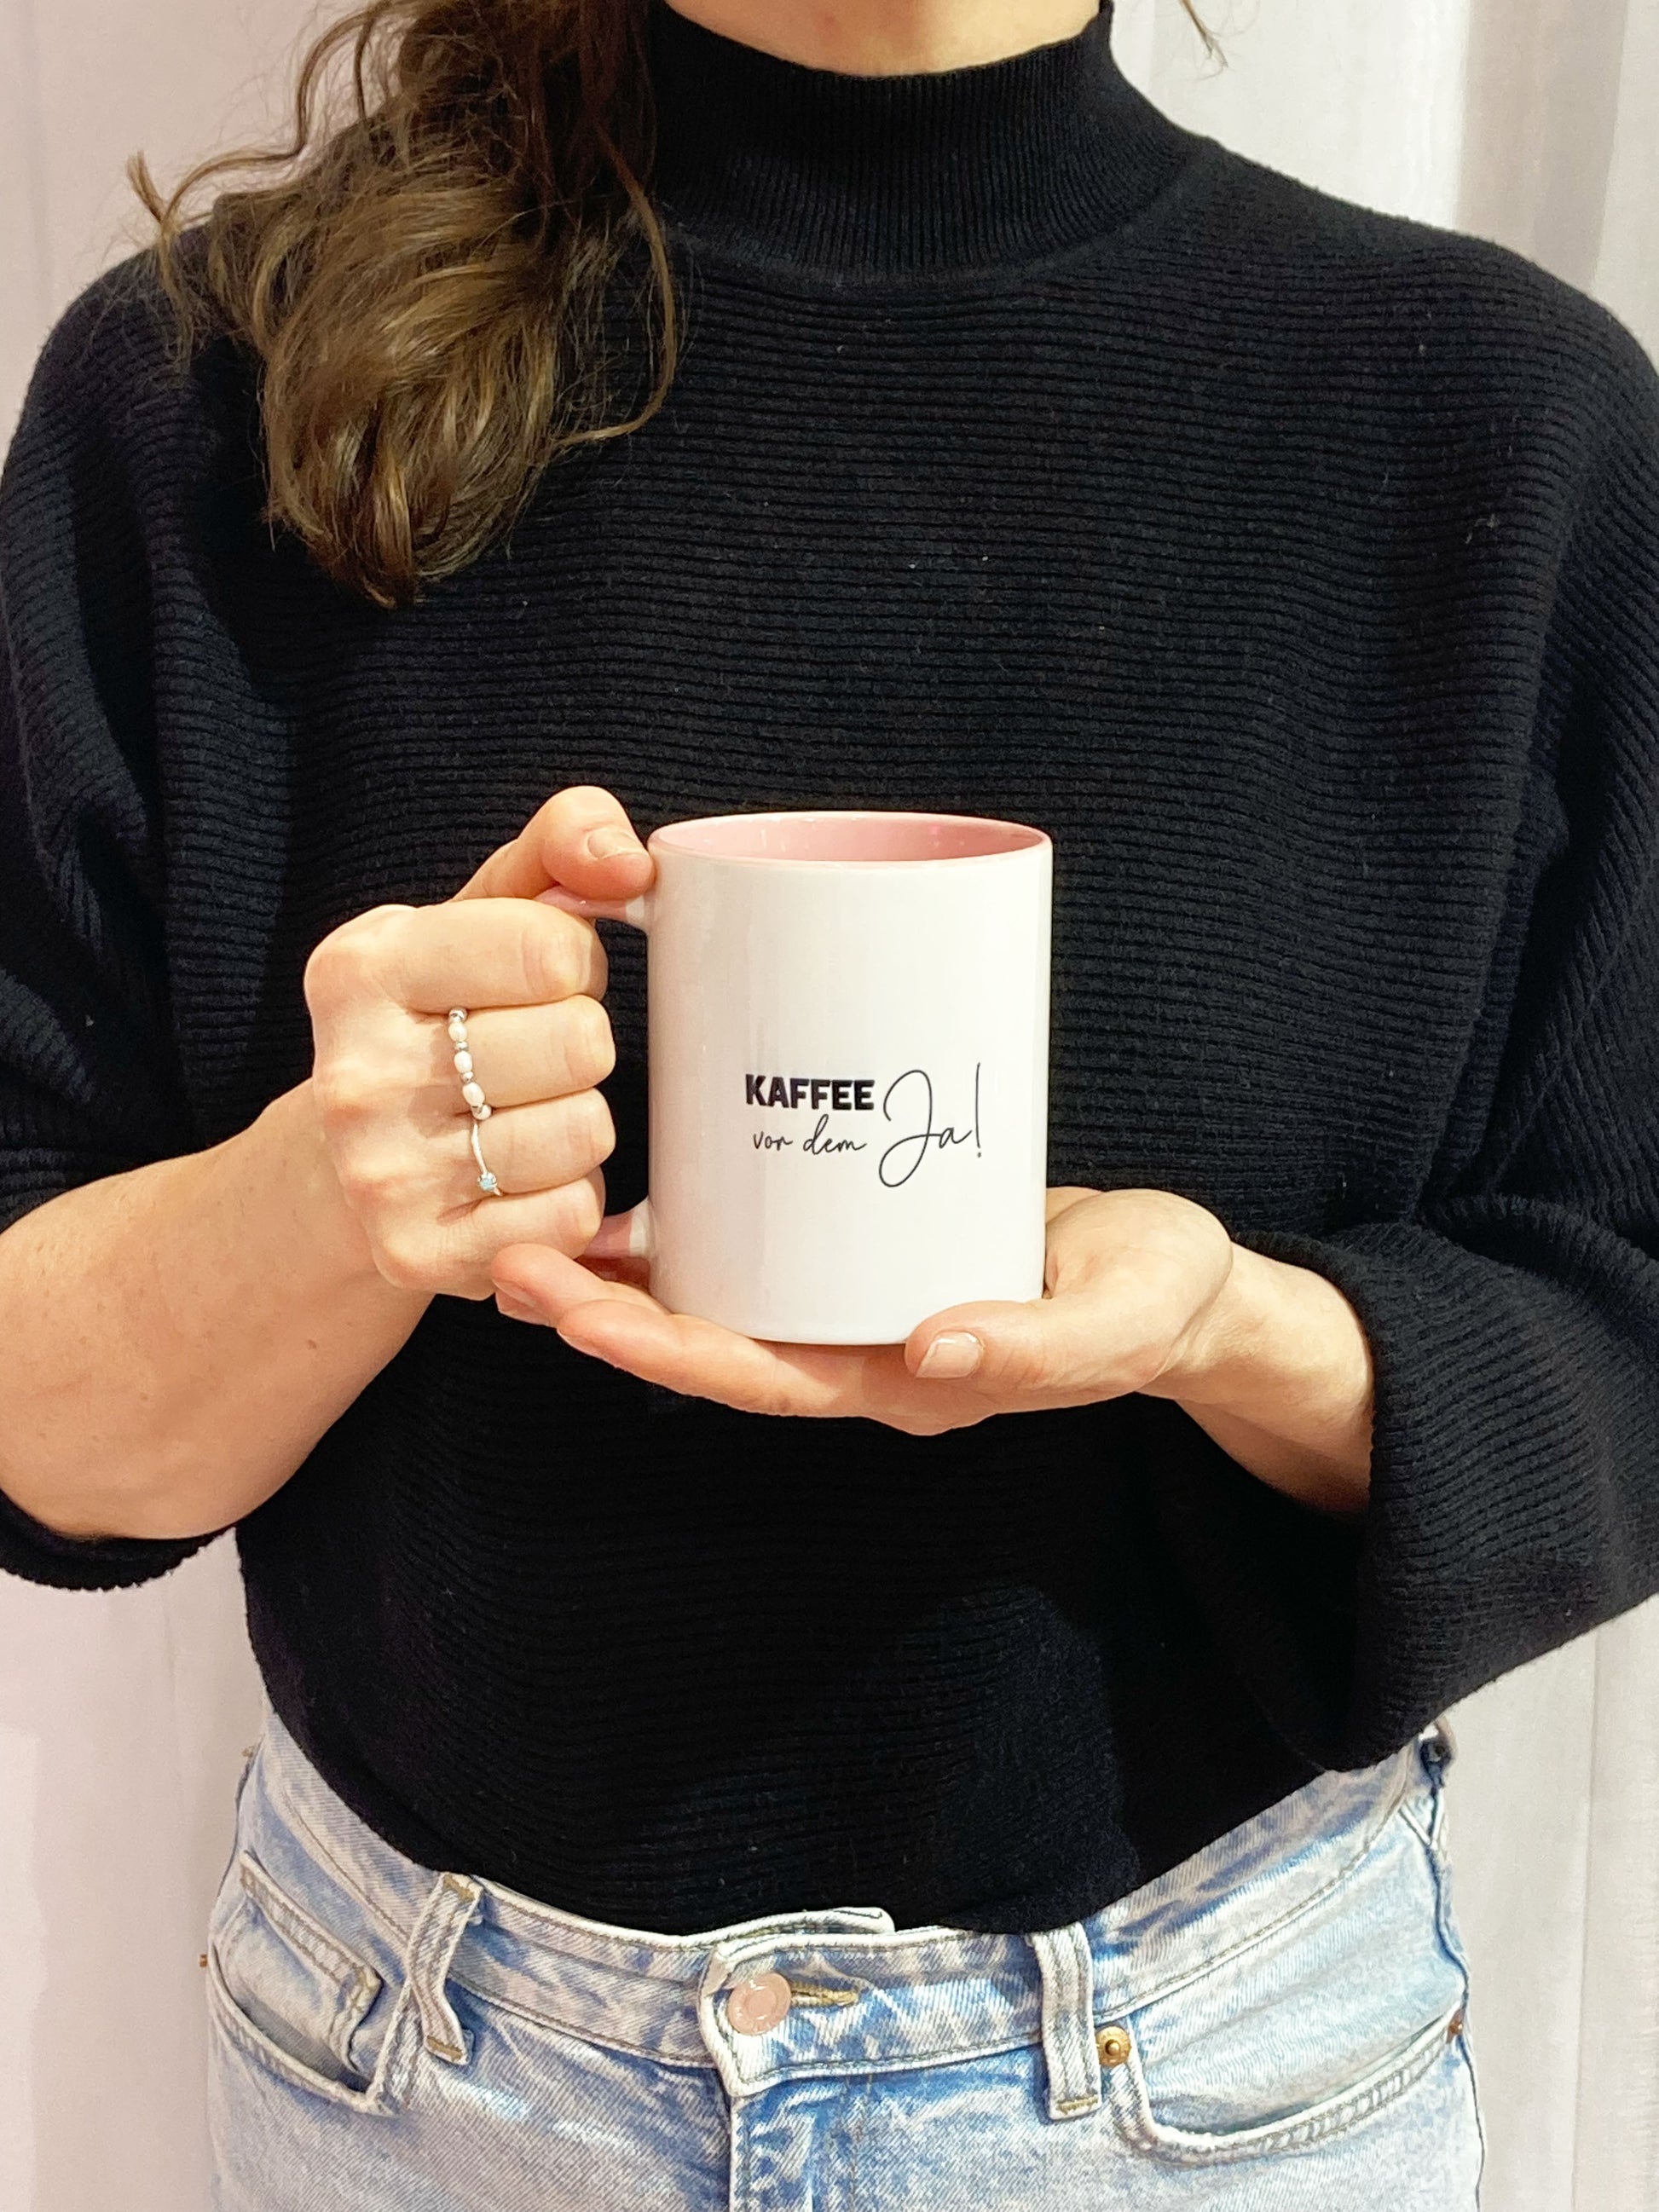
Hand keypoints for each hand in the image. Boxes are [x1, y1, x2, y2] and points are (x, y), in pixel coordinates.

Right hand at [304, 785, 651, 1299]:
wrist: (338, 1171)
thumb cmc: (437, 1020)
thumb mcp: (478, 914)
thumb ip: (559, 846)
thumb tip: (631, 862)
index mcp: (362, 967)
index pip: (554, 949)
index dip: (574, 963)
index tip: (535, 980)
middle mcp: (356, 1073)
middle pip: (582, 1044)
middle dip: (582, 1044)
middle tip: (532, 1055)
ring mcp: (382, 1173)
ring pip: (585, 1135)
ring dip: (579, 1124)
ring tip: (523, 1115)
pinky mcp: (419, 1255)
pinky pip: (571, 1218)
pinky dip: (569, 1200)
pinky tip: (519, 1181)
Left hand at [490, 1185, 1235, 1427]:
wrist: (1172, 1276)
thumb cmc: (1155, 1298)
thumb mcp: (1121, 1317)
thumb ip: (1039, 1344)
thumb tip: (931, 1351)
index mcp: (903, 1385)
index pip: (762, 1380)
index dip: (667, 1352)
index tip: (581, 1315)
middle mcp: (858, 1352)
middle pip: (711, 1343)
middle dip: (610, 1314)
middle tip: (514, 1266)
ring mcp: (853, 1304)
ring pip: (720, 1299)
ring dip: (626, 1274)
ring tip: (533, 1227)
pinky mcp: (859, 1247)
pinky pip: (760, 1249)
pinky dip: (691, 1225)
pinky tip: (629, 1188)